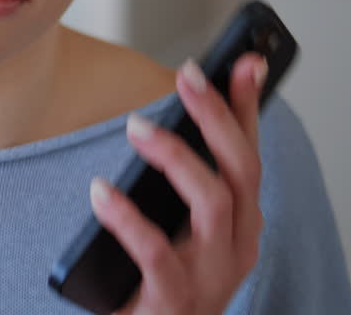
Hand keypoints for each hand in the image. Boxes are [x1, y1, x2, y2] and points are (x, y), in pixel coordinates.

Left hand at [89, 54, 266, 314]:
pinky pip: (157, 254)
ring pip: (212, 203)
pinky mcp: (173, 302)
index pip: (250, 153)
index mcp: (240, 225)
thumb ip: (179, 179)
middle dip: (217, 115)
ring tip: (137, 128)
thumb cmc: (161, 284)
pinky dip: (128, 218)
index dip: (248, 105)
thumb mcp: (178, 227)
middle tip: (186, 75)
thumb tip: (160, 117)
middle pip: (241, 169)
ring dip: (176, 157)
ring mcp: (210, 278)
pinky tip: (100, 191)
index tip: (245, 59)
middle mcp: (236, 247)